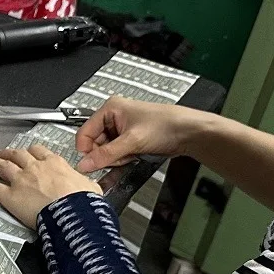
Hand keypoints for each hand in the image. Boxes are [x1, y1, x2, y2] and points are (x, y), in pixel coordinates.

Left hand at [0, 144, 100, 226]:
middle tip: (2, 153)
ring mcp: (20, 180)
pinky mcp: (9, 195)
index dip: (31, 151)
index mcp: (55, 163)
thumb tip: (90, 187)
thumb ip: (84, 183)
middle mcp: (35, 168)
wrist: (72, 213)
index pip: (39, 151)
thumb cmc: (83, 202)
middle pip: (18, 154)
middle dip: (8, 153)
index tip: (28, 152)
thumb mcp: (90, 186)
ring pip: (2, 165)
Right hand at [73, 96, 207, 173]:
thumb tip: (85, 164)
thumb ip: (106, 155)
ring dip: (116, 158)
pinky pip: (117, 154)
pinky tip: (132, 158)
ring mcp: (122, 129)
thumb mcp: (132, 141)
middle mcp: (114, 117)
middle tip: (120, 156)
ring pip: (106, 151)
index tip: (91, 164)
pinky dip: (122, 159)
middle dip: (106, 155)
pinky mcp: (130, 140)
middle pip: (95, 144)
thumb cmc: (167, 125)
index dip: (87, 150)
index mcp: (110, 108)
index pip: (84, 133)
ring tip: (131, 155)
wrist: (189, 133)